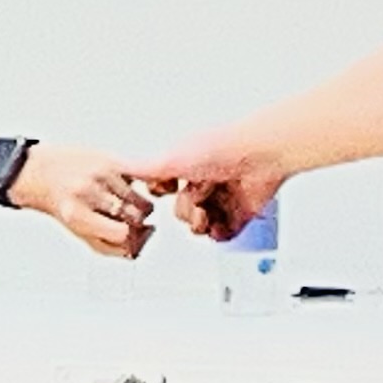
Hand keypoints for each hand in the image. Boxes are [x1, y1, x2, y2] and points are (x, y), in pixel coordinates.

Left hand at [10, 143, 157, 259]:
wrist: (39, 172)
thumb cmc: (60, 203)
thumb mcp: (78, 232)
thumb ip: (108, 246)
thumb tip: (136, 249)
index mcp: (77, 215)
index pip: (122, 233)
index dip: (130, 236)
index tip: (130, 234)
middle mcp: (88, 192)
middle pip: (135, 216)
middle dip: (136, 221)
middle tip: (128, 219)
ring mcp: (100, 174)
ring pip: (141, 197)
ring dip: (139, 203)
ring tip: (124, 202)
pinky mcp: (109, 159)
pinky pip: (143, 172)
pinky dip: (146, 181)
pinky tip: (140, 186)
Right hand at [132, 130, 288, 241]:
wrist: (260, 155)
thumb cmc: (221, 148)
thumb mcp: (172, 159)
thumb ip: (146, 169)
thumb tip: (121, 167)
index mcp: (188, 167)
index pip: (166, 190)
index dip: (163, 195)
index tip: (165, 192)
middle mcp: (205, 182)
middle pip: (181, 212)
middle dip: (185, 210)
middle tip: (195, 199)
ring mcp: (223, 199)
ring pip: (200, 225)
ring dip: (199, 223)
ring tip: (207, 213)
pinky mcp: (241, 214)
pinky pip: (224, 234)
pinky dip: (219, 234)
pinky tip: (219, 225)